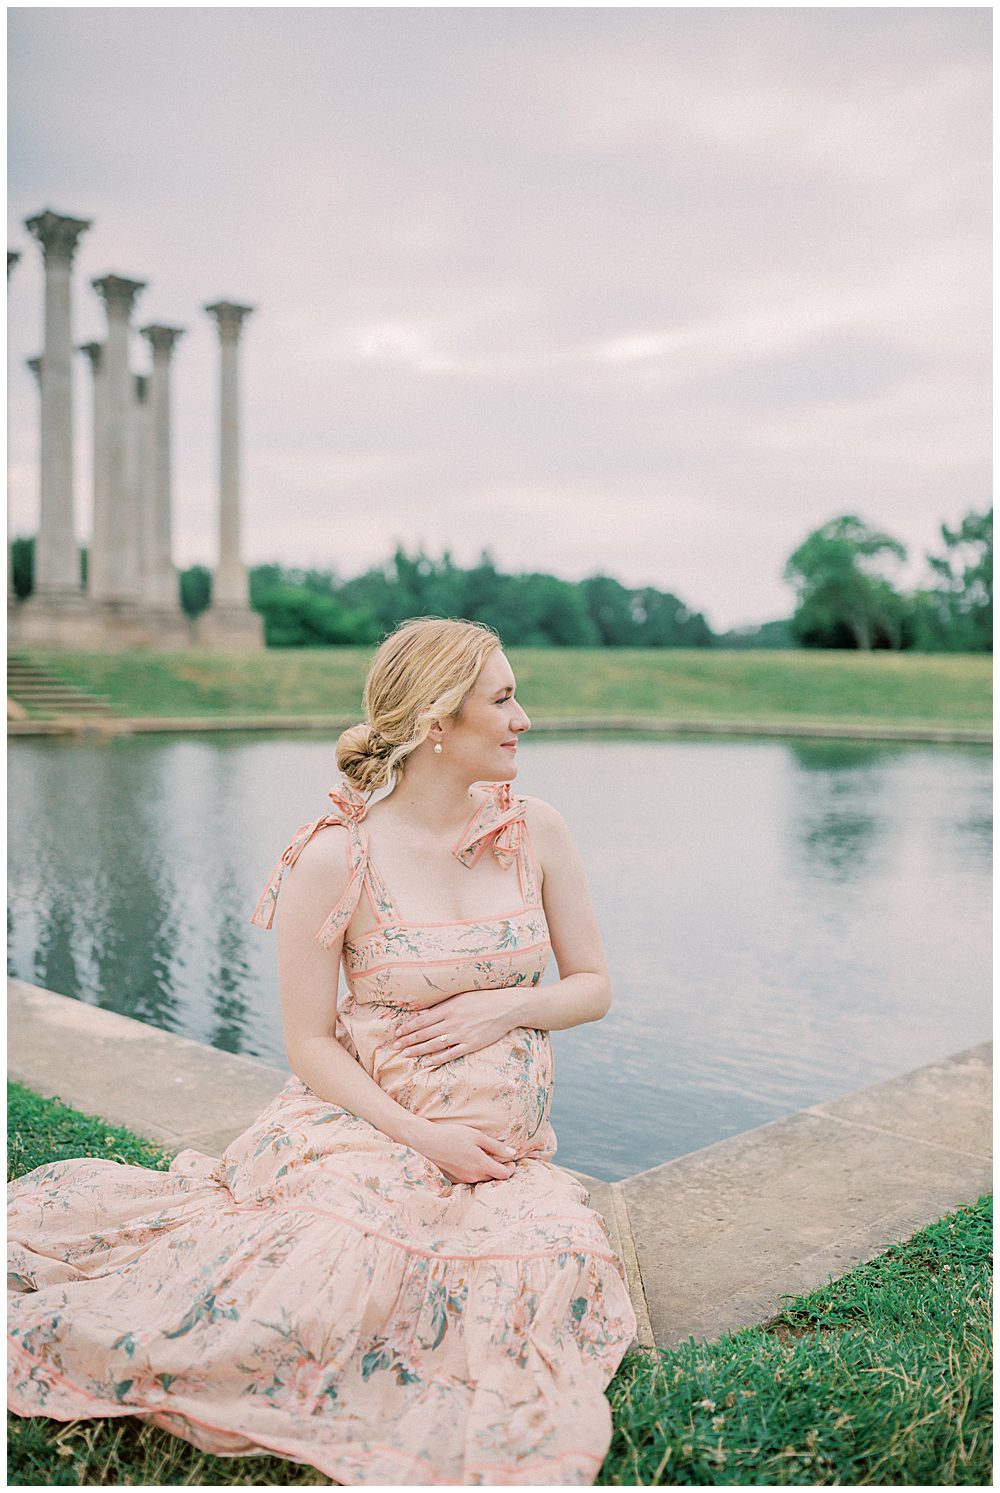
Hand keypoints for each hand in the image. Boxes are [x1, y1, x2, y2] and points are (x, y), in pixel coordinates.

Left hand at [390, 990, 516, 1068]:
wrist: (506, 1007)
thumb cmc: (482, 999)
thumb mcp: (460, 997)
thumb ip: (442, 1006)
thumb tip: (423, 1013)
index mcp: (449, 1008)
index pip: (422, 1020)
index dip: (408, 1027)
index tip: (397, 1033)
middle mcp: (453, 1022)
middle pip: (425, 1033)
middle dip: (408, 1040)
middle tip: (395, 1047)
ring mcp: (462, 1034)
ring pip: (434, 1045)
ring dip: (418, 1050)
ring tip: (406, 1054)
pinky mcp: (471, 1045)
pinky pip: (451, 1054)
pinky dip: (438, 1058)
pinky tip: (427, 1062)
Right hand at [411, 1117, 517, 1184]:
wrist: (427, 1142)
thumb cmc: (452, 1135)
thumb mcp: (477, 1136)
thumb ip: (496, 1147)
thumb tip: (512, 1153)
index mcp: (481, 1165)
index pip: (504, 1174)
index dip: (511, 1169)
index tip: (511, 1162)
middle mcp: (474, 1176)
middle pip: (493, 1178)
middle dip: (499, 1170)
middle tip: (500, 1158)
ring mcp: (463, 1180)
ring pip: (481, 1179)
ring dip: (487, 1171)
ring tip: (484, 1158)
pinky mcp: (454, 1180)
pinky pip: (470, 1179)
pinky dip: (475, 1172)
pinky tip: (470, 1161)